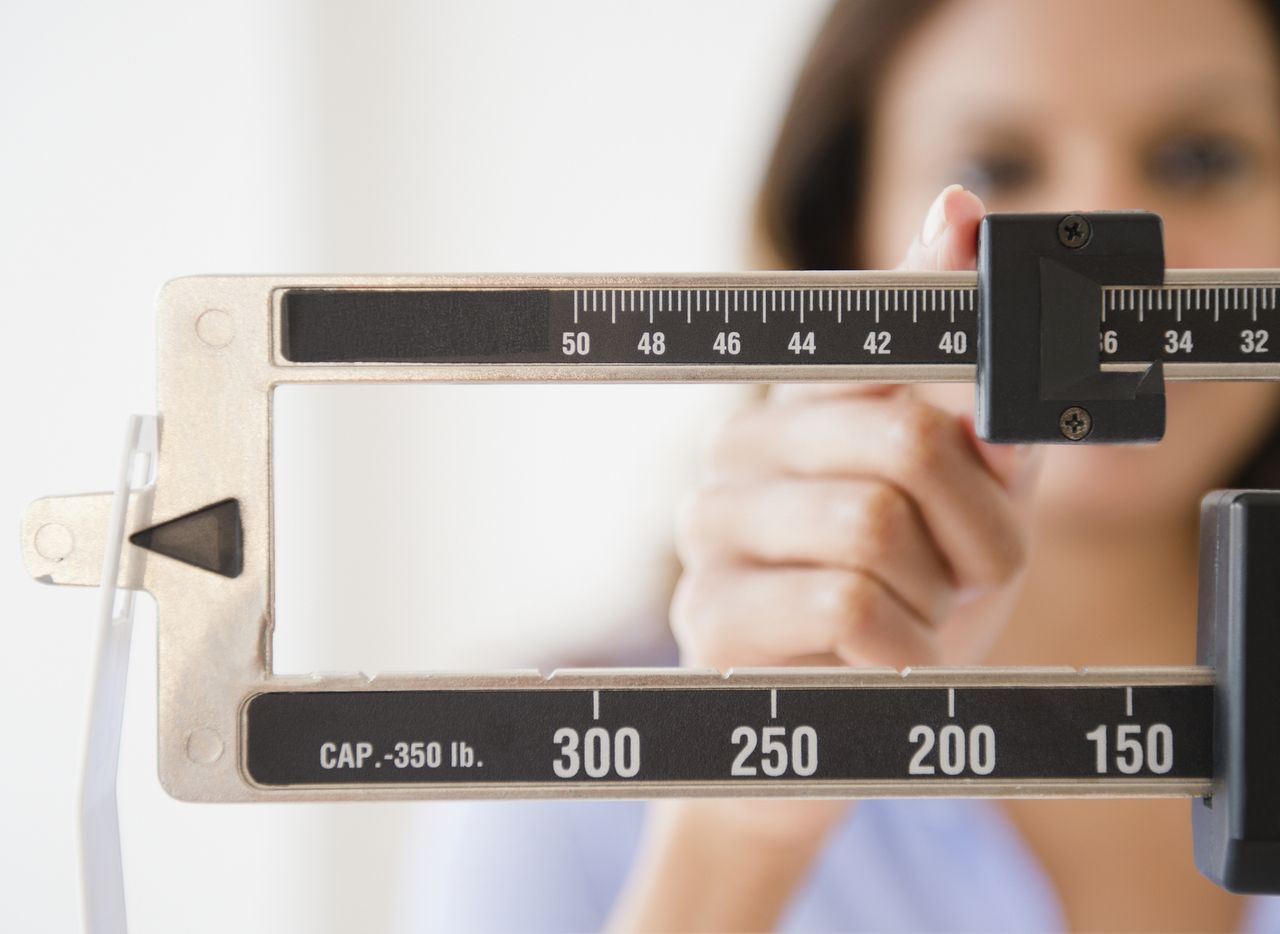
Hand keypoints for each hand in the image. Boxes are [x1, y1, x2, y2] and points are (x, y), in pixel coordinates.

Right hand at [670, 184, 1041, 839]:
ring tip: (914, 621)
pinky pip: (845, 606)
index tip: (984, 275)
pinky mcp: (706, 612)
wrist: (830, 736)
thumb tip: (966, 215)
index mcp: (799, 409)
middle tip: (964, 575)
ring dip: (934, 596)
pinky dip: (902, 647)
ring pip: (874, 526)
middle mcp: (740, 448)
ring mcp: (710, 528)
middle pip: (903, 440)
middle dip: (972, 526)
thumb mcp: (967, 505)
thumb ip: (977, 394)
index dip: (948, 325)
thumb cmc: (907, 605)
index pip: (872, 335)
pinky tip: (885, 659)